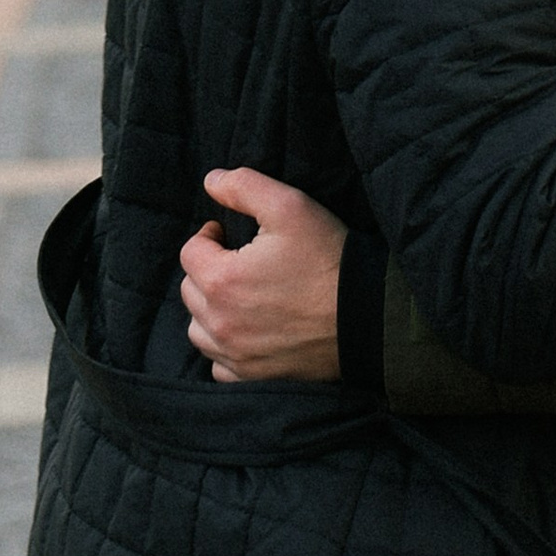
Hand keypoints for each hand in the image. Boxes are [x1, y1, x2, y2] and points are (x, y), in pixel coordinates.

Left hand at [179, 169, 347, 383]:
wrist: (365, 317)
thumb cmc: (327, 260)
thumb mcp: (291, 207)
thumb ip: (245, 187)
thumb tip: (211, 180)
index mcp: (222, 279)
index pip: (190, 251)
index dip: (209, 236)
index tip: (228, 233)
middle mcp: (218, 322)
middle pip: (190, 289)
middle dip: (208, 270)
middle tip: (240, 261)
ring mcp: (233, 353)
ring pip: (198, 328)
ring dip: (210, 309)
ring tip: (240, 295)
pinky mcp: (250, 375)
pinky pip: (219, 363)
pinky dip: (225, 346)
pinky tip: (247, 331)